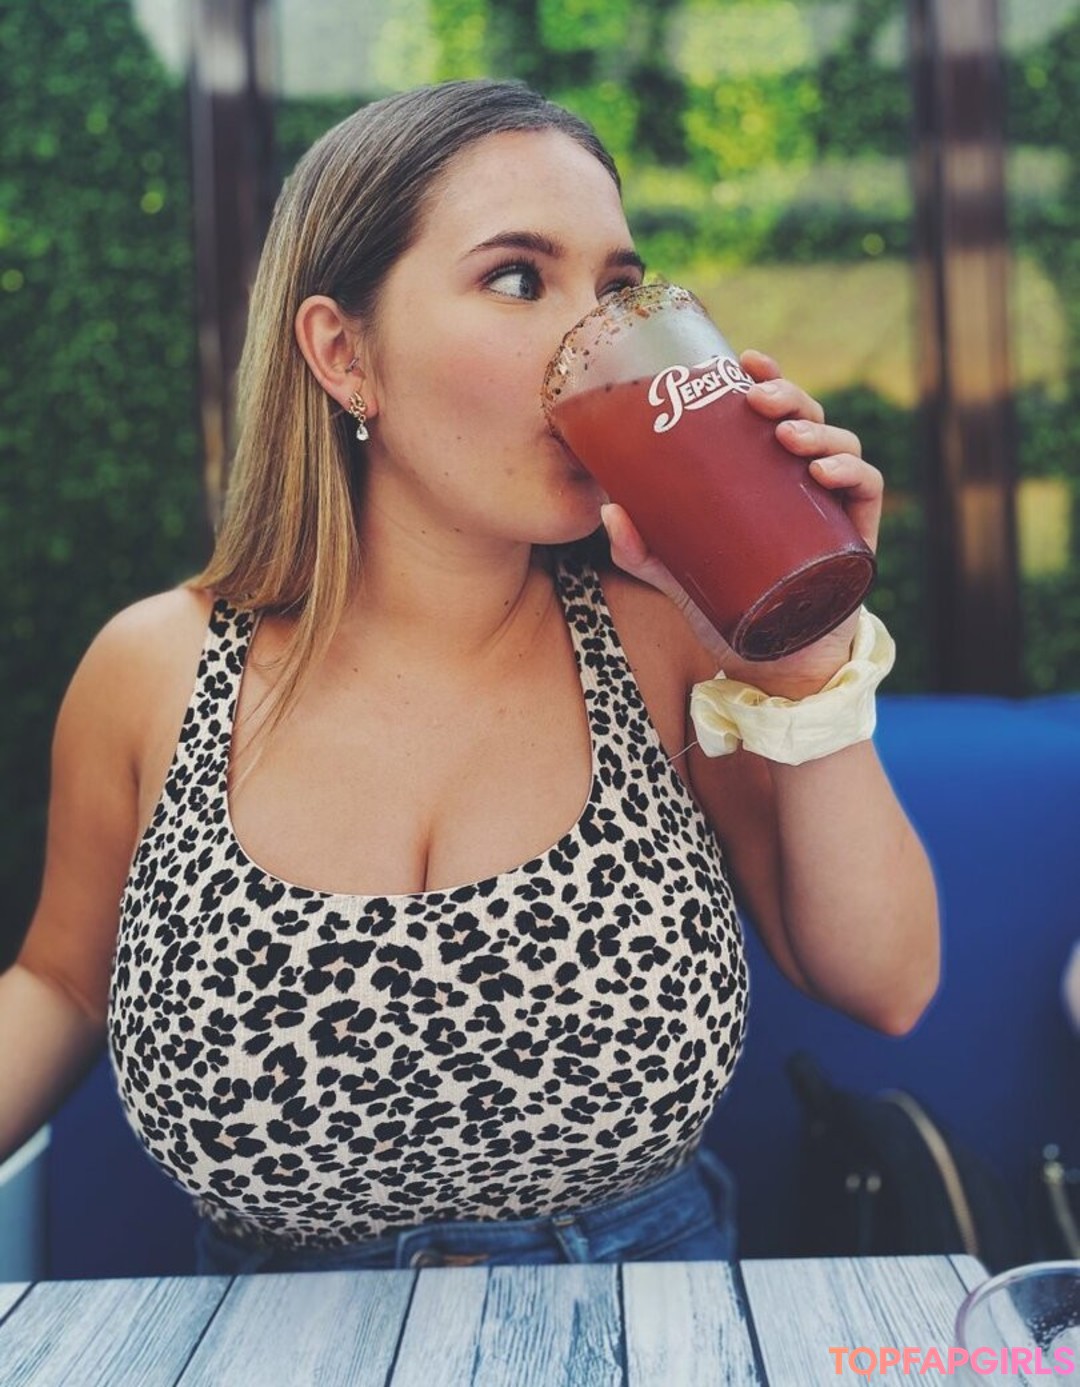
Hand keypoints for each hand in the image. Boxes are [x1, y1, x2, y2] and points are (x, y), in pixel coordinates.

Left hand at [601, 348, 883, 696]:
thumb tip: (608, 509)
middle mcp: (804, 482)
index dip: (766, 377)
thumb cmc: (730, 609)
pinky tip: (825, 472)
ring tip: (786, 436)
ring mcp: (834, 507)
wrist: (773, 665)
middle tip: (758, 398)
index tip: (744, 359)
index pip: (773, 413)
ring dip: (817, 429)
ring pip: (841, 443)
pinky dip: (852, 471)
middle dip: (787, 396)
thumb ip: (643, 549)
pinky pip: (866, 488)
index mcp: (767, 477)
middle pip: (807, 417)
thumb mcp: (678, 575)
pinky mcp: (857, 537)